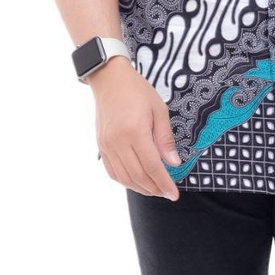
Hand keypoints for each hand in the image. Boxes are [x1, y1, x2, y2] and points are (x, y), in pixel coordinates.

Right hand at [89, 58, 182, 200]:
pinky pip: (112, 171)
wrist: (110, 79)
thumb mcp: (159, 109)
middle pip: (137, 175)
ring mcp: (107, 145)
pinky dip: (125, 181)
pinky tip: (136, 181)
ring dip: (140, 188)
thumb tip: (174, 163)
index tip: (174, 194)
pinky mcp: (101, 146)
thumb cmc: (138, 91)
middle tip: (167, 192)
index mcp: (135, 131)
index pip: (152, 166)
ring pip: (124, 178)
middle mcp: (118, 142)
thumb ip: (165, 138)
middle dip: (154, 188)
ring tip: (154, 189)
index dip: (164, 183)